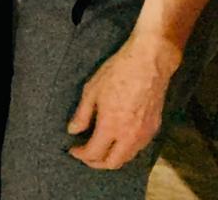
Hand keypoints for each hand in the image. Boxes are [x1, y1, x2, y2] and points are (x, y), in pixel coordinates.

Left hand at [66, 32, 180, 168]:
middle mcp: (129, 135)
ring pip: (127, 158)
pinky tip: (116, 139)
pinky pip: (138, 148)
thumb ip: (82, 115)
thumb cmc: (117, 73)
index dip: (80, 154)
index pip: (93, 153)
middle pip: (112, 163)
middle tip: (85, 155)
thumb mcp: (91, 91)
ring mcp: (144, 134)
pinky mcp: (154, 128)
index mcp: (111, 127)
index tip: (73, 149)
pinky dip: (125, 150)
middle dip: (96, 163)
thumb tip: (72, 130)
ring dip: (112, 158)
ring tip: (99, 148)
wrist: (148, 63)